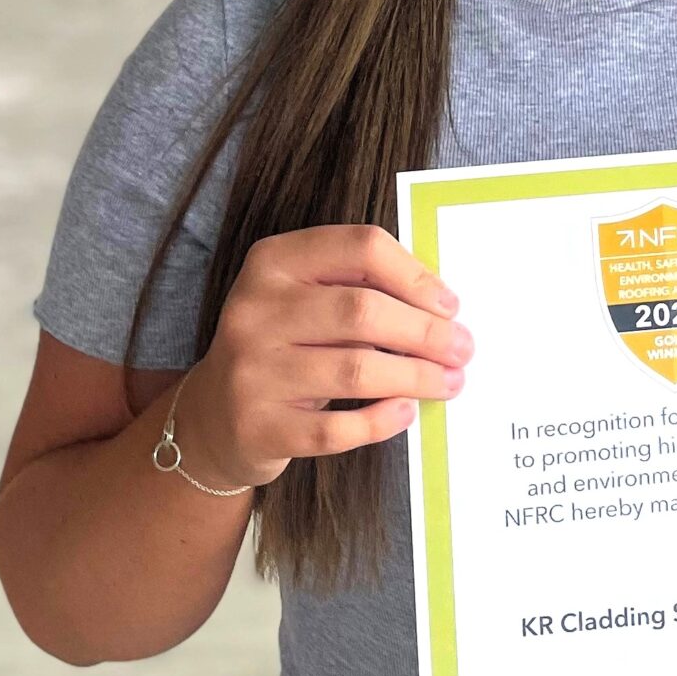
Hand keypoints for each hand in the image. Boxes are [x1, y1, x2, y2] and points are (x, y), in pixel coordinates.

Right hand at [178, 225, 471, 489]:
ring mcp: (251, 371)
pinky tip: (406, 411)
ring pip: (355, 370)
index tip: (450, 304)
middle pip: (362, 311)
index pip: (360, 247)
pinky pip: (336, 428)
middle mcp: (254, 310)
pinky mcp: (258, 427)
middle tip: (462, 349)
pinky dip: (380, 420)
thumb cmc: (282, 346)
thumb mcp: (304, 298)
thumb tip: (442, 305)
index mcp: (273, 262)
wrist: (214, 416)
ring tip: (449, 381)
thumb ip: (358, 287)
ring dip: (415, 376)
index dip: (414, 275)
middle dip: (425, 331)